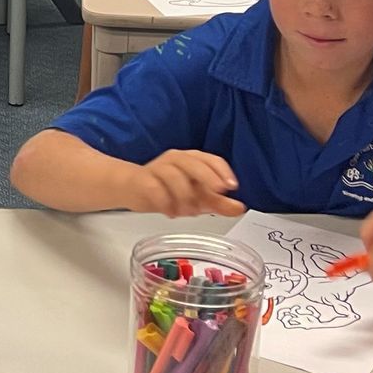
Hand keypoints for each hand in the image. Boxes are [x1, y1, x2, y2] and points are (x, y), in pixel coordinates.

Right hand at [126, 151, 243, 217]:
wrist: (132, 188)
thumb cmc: (167, 189)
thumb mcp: (197, 197)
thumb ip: (218, 203)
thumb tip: (240, 208)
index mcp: (192, 159)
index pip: (211, 159)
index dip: (222, 171)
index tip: (231, 186)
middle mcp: (175, 159)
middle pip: (192, 163)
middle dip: (207, 177)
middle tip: (217, 193)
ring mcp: (158, 167)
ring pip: (173, 176)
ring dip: (184, 196)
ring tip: (189, 212)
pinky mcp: (143, 180)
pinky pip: (155, 188)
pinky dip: (165, 202)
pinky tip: (170, 212)